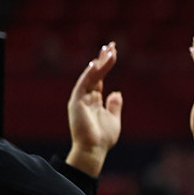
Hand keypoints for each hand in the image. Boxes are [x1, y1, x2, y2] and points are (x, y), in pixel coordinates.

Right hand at [65, 43, 123, 174]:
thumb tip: (117, 93)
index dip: (105, 64)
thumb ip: (114, 106)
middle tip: (111, 45)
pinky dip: (89, 74)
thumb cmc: (103, 137)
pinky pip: (83, 84)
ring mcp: (80, 98)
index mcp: (94, 99)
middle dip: (102, 59)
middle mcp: (86, 96)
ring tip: (108, 51)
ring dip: (99, 63)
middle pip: (95, 73)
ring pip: (90, 76)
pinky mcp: (76, 102)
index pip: (100, 77)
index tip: (113, 51)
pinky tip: (96, 64)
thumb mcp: (113, 119)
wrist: (94, 149)